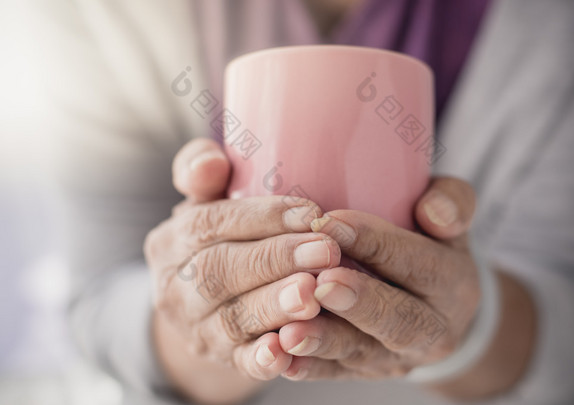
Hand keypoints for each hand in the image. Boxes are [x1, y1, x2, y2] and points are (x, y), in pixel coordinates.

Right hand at [144, 139, 341, 400]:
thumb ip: (202, 171)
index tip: (311, 213)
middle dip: (275, 260)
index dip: (261, 217)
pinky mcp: (221, 360)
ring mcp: (196, 329)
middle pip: (219, 272)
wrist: (205, 302)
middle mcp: (174, 288)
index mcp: (170, 242)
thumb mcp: (205, 202)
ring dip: (274, 305)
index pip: (209, 224)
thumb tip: (212, 161)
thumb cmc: (221, 239)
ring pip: (232, 318)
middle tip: (326, 251)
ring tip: (314, 293)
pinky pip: (240, 363)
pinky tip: (288, 350)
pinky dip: (262, 359)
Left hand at [277, 178, 479, 379]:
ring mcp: (397, 357)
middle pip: (399, 320)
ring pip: (361, 352)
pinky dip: (307, 367)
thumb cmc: (430, 246)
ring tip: (290, 331)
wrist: (434, 306)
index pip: (418, 263)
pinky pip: (335, 372)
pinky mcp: (365, 372)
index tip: (328, 223)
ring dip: (324, 341)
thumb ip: (452, 202)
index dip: (374, 243)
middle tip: (322, 283)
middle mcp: (433, 329)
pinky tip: (281, 358)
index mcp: (454, 283)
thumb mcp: (453, 217)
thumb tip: (433, 212)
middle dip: (358, 302)